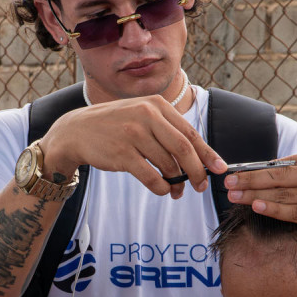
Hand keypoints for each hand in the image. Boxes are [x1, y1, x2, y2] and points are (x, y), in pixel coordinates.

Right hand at [41, 96, 225, 198]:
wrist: (77, 131)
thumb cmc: (116, 125)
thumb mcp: (141, 115)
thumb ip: (168, 129)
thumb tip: (200, 155)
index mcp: (156, 105)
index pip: (190, 132)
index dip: (207, 153)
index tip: (219, 168)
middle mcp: (146, 116)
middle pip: (184, 149)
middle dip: (197, 171)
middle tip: (201, 186)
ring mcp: (133, 134)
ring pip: (168, 165)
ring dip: (177, 182)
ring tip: (177, 190)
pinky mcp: (122, 154)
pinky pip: (150, 177)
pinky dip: (160, 187)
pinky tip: (161, 189)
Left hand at [224, 125, 296, 237]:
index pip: (286, 162)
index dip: (260, 167)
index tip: (240, 171)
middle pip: (280, 177)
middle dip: (250, 180)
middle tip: (229, 183)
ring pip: (285, 195)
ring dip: (256, 196)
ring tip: (236, 196)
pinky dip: (276, 210)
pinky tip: (258, 207)